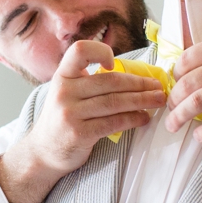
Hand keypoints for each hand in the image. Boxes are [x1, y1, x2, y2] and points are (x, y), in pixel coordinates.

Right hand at [0, 40, 166, 202]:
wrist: (43, 152)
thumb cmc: (62, 120)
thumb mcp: (67, 93)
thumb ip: (89, 82)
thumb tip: (133, 77)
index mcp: (63, 76)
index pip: (80, 50)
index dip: (100, 51)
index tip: (114, 62)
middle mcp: (64, 91)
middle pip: (110, 81)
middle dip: (140, 83)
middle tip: (158, 86)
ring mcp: (70, 113)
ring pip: (115, 102)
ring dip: (142, 101)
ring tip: (158, 101)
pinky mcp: (79, 133)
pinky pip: (113, 122)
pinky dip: (133, 119)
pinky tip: (144, 118)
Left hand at [166, 31, 201, 142]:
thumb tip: (200, 69)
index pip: (186, 59)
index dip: (175, 75)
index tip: (173, 84)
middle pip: (188, 83)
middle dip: (173, 99)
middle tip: (169, 108)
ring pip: (199, 102)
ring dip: (181, 116)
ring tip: (173, 125)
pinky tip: (199, 136)